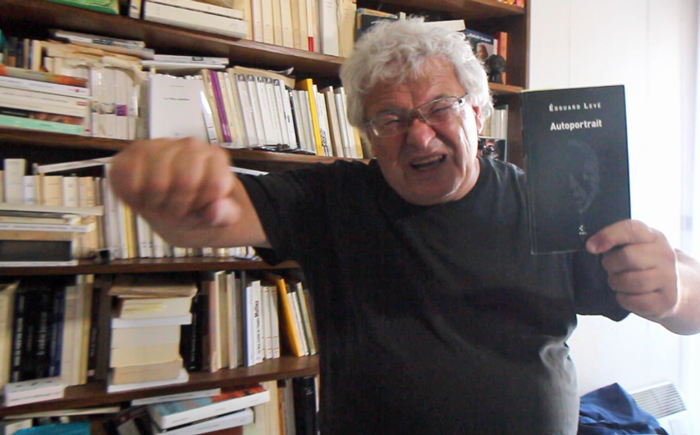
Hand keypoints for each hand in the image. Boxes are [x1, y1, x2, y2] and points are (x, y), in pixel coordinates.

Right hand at [110, 138, 239, 230]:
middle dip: (180, 207)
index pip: (215, 185)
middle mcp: (191, 145)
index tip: (201, 209)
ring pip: (157, 183)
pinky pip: (130, 181)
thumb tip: (215, 211)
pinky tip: (142, 198)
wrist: (171, 205)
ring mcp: (161, 145)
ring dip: (157, 205)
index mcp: (216, 157)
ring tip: (160, 205)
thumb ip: (225, 216)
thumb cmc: (196, 208)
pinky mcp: (134, 152)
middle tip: (176, 211)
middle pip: (185, 183)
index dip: (206, 207)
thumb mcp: (218, 217)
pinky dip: (134, 199)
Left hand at [586, 220, 678, 321]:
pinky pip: (633, 301)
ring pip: (630, 281)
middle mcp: (665, 255)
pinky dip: (624, 299)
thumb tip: (592, 245)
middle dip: (611, 265)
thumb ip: (614, 240)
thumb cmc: (642, 264)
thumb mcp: (632, 246)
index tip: (591, 247)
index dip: (608, 236)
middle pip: (627, 257)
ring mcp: (669, 278)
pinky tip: (628, 295)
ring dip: (616, 283)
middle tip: (612, 268)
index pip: (630, 229)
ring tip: (620, 281)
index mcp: (653, 236)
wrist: (672, 288)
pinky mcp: (666, 300)